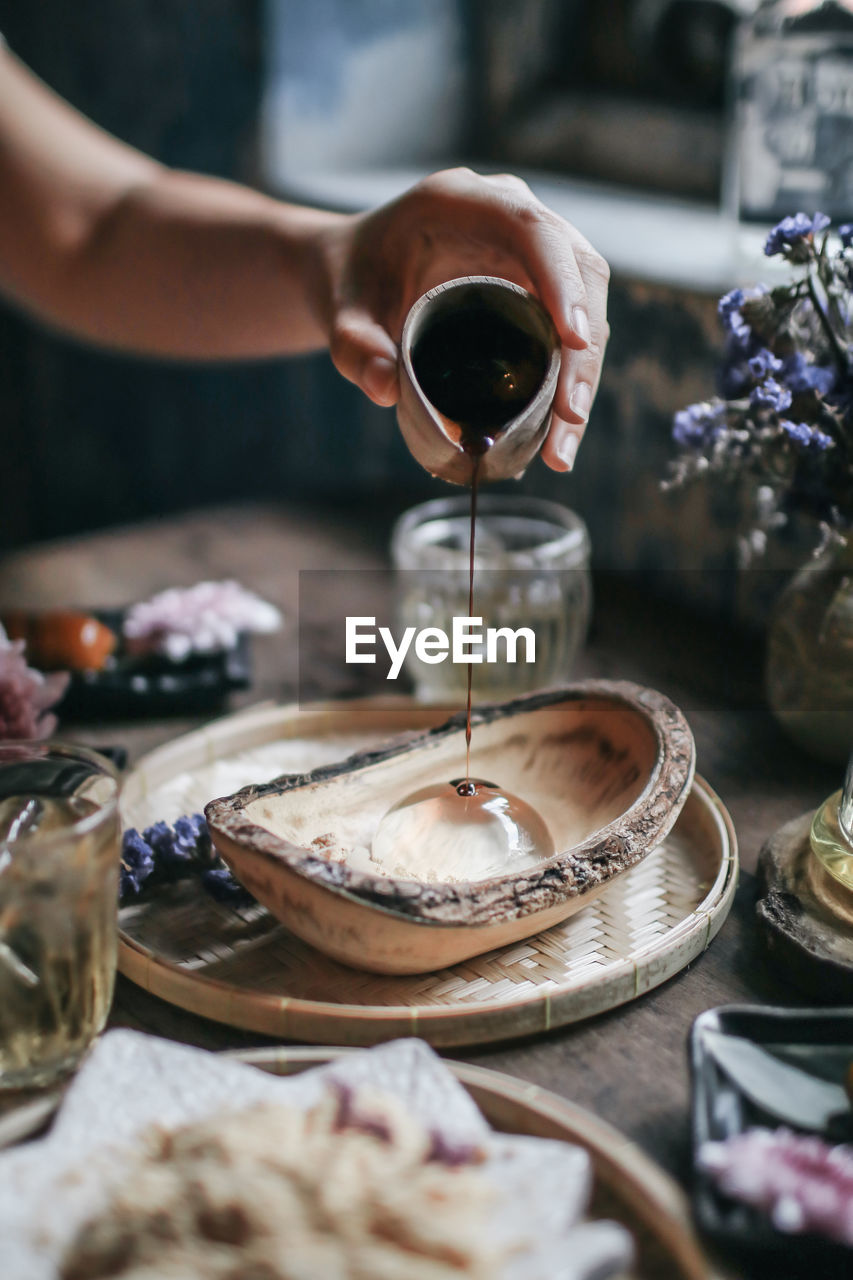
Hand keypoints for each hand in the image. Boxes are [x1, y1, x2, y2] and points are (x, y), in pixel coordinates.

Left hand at [323, 167, 609, 470]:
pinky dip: (569, 380)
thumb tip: (385, 388)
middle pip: (577, 271)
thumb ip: (353, 346)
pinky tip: (557, 432)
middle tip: (569, 417)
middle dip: (581, 350)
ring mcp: (533, 251)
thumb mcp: (339, 311)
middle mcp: (511, 215)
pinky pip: (572, 328)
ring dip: (583, 375)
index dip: (560, 281)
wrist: (353, 275)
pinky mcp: (540, 287)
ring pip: (585, 304)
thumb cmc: (349, 281)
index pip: (532, 229)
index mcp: (463, 201)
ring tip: (561, 446)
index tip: (571, 339)